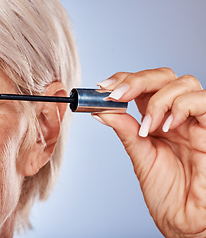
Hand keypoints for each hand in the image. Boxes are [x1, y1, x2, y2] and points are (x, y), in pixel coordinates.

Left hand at [94, 67, 205, 237]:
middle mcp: (177, 116)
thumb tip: (101, 110)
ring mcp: (196, 122)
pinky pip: (203, 102)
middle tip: (116, 95)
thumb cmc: (167, 193)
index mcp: (158, 119)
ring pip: (184, 83)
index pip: (144, 85)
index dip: (124, 79)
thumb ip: (125, 130)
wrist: (184, 220)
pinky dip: (180, 107)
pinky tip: (165, 126)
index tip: (103, 88)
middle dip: (137, 80)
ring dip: (158, 98)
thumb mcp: (139, 156)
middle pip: (164, 76)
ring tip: (147, 124)